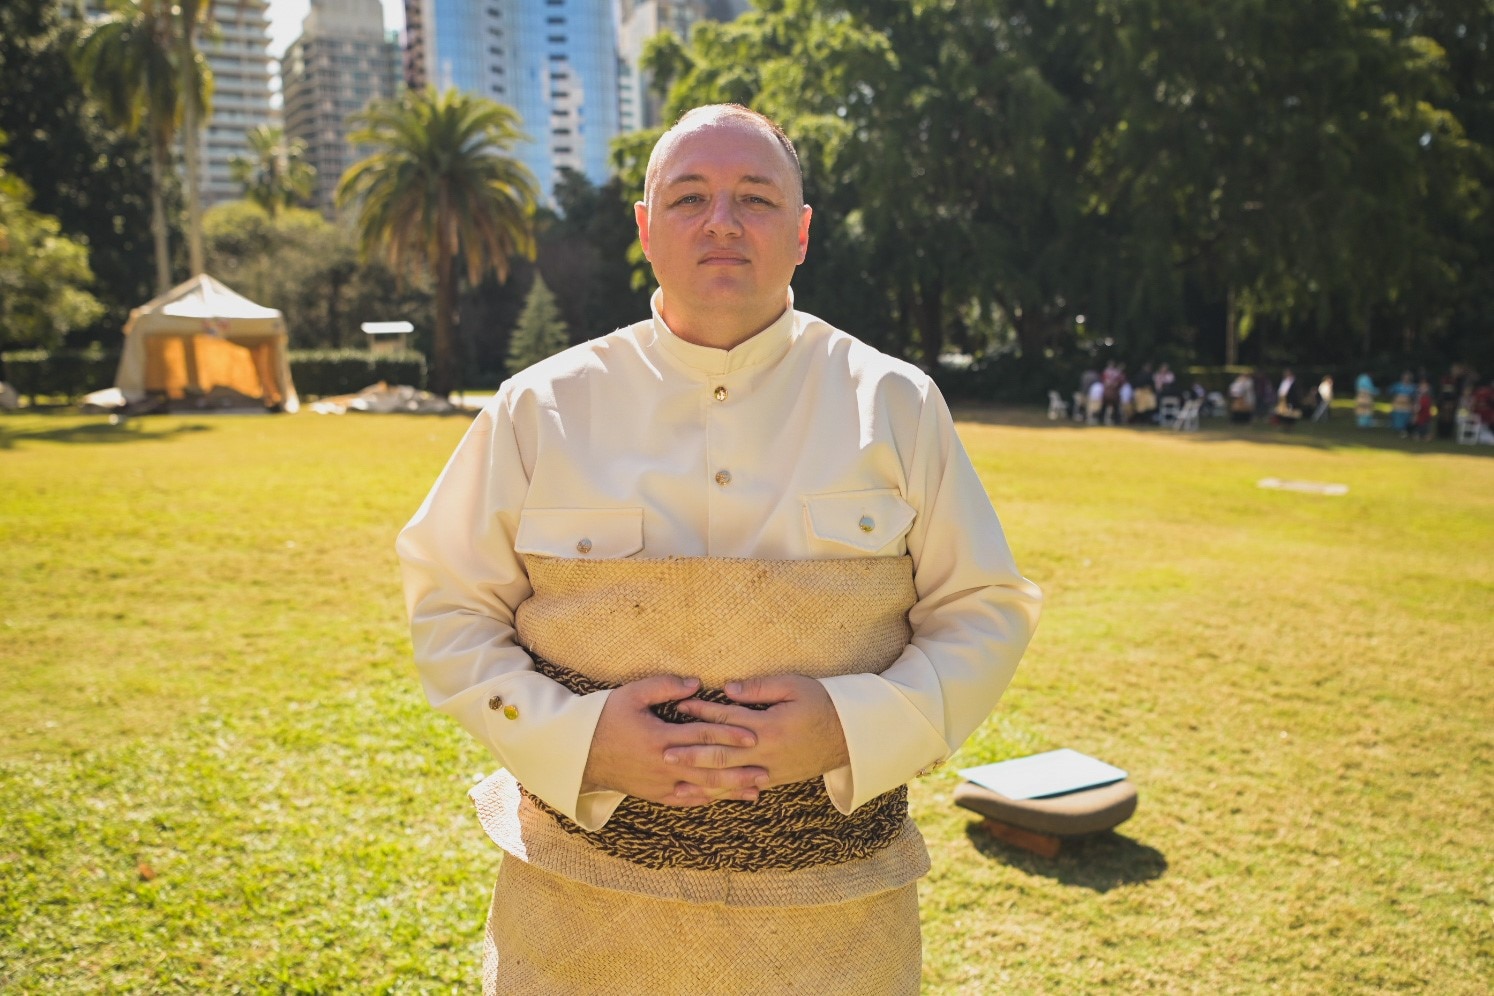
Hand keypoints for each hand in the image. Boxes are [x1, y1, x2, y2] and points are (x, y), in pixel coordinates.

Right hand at [582, 674, 768, 805]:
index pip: (702, 735)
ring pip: (701, 788)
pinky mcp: (653, 794)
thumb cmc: (605, 718)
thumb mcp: (631, 694)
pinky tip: (723, 799)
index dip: (729, 734)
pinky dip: (705, 799)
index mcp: (659, 737)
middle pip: (708, 767)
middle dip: (739, 769)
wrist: (578, 753)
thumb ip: (664, 687)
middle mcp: (662, 764)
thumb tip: (696, 683)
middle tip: (766, 769)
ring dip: (729, 790)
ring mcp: (658, 783)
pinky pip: (684, 800)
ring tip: (756, 789)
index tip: (753, 735)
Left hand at [669, 675, 849, 787]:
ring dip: (701, 780)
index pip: (728, 718)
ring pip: (729, 779)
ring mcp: (770, 771)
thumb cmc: (822, 704)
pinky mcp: (774, 781)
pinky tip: (703, 796)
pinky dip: (721, 794)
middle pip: (722, 754)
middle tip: (664, 753)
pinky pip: (742, 789)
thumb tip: (727, 688)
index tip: (679, 707)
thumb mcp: (794, 686)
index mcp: (769, 726)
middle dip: (691, 753)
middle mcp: (766, 752)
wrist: (850, 736)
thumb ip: (759, 688)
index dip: (702, 712)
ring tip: (676, 782)